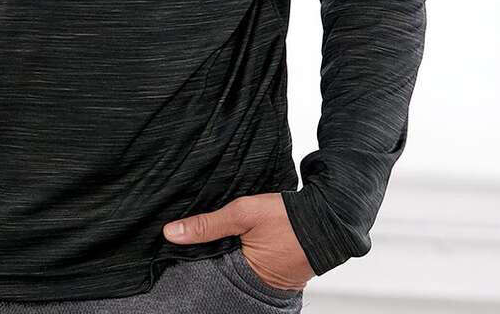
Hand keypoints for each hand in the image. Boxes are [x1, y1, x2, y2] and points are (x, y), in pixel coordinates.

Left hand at [163, 193, 315, 290]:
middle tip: (197, 242)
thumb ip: (207, 224)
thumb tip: (171, 233)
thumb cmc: (288, 216)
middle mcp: (257, 285)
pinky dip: (243, 254)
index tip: (175, 250)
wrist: (328, 216)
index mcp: (245, 277)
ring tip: (218, 239)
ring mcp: (270, 281)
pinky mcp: (278, 272)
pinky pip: (252, 265)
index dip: (193, 260)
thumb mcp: (242, 213)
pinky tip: (237, 240)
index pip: (208, 273)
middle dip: (210, 258)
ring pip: (236, 268)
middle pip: (221, 273)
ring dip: (227, 254)